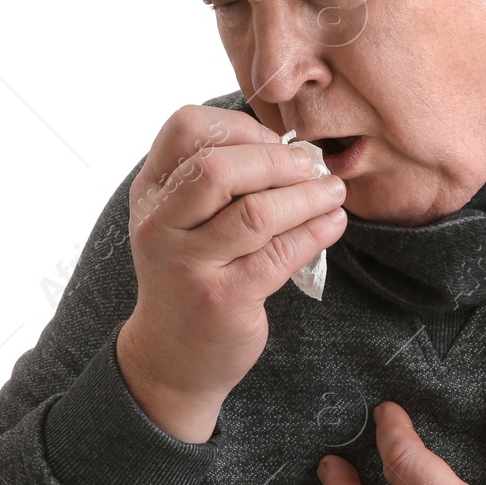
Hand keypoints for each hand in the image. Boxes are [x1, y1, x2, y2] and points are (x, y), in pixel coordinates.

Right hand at [116, 105, 347, 441]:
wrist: (171, 357)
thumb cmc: (192, 276)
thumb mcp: (185, 222)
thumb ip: (220, 183)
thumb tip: (295, 151)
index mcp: (152, 192)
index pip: (186, 128)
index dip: (241, 127)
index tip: (276, 144)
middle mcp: (161, 224)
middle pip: (219, 167)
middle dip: (278, 160)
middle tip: (312, 166)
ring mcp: (189, 264)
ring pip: (256, 212)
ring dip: (308, 196)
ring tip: (333, 192)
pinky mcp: (223, 299)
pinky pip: (279, 255)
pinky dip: (315, 232)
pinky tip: (333, 224)